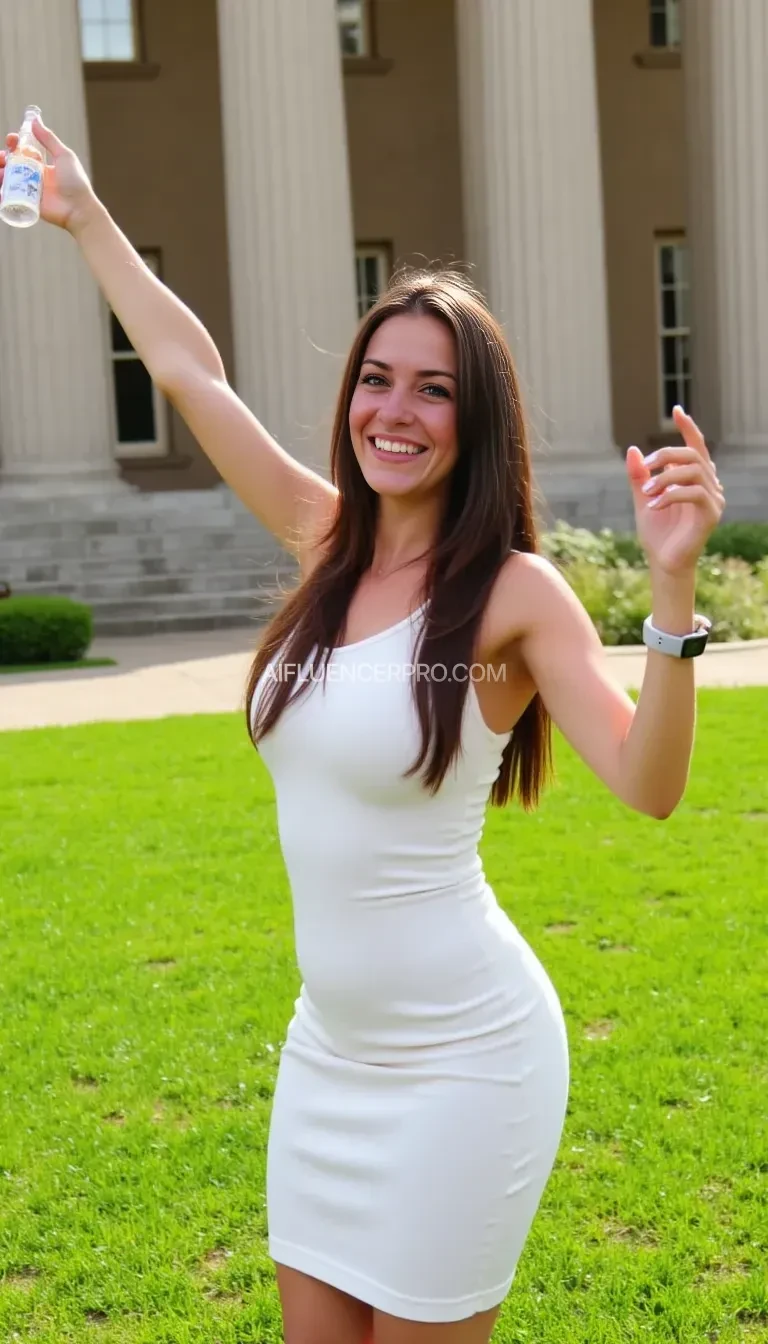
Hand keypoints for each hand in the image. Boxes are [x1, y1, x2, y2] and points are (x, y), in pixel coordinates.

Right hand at [0, 116, 97, 232]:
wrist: (78, 209)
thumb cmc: (75, 182)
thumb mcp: (63, 155)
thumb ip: (49, 139)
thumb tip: (35, 120)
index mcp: (42, 164)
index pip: (23, 151)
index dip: (15, 144)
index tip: (11, 139)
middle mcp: (34, 176)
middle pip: (12, 164)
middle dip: (3, 158)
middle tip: (2, 157)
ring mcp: (30, 191)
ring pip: (9, 180)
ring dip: (1, 173)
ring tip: (1, 173)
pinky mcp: (27, 204)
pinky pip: (10, 198)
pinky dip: (1, 193)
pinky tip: (0, 188)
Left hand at [625, 407, 724, 575]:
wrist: (662, 562)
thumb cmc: (656, 532)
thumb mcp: (643, 498)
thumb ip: (639, 475)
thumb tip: (633, 449)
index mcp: (695, 479)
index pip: (696, 447)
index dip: (688, 427)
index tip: (676, 410)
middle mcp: (709, 486)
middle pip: (694, 455)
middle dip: (666, 455)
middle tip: (644, 465)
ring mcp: (714, 500)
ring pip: (694, 471)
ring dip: (665, 477)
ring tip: (646, 491)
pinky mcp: (711, 515)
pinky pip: (694, 493)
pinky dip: (670, 495)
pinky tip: (653, 506)